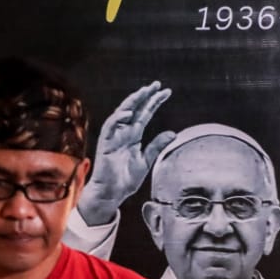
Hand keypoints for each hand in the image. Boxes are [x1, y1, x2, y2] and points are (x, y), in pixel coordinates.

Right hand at [78, 81, 174, 226]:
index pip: (145, 114)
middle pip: (135, 109)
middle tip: (157, 84)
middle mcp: (124, 132)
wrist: (112, 194)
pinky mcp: (106, 143)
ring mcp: (114, 136)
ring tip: (144, 92)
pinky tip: (129, 112)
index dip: (154, 102)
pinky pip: (110, 126)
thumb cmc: (126, 179)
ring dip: (132, 102)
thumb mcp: (146, 161)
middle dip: (145, 96)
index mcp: (134, 135)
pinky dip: (118, 118)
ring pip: (122, 113)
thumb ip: (157, 146)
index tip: (166, 92)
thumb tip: (173, 133)